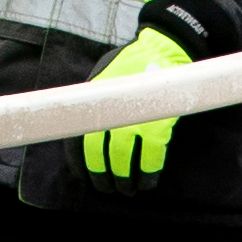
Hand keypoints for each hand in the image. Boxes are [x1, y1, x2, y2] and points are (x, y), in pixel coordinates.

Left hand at [78, 28, 193, 194]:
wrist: (164, 51)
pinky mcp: (158, 128)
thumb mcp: (101, 77)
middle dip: (101, 176)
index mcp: (92, 101)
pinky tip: (147, 183)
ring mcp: (134, 121)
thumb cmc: (130, 65)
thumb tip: (81, 125)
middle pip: (98, 154)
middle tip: (106, 188)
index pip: (76, 140)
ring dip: (124, 179)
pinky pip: (151, 159)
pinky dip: (148, 175)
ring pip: (122, 160)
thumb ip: (93, 100)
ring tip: (127, 189)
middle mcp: (109, 113)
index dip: (79, 163)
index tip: (83, 177)